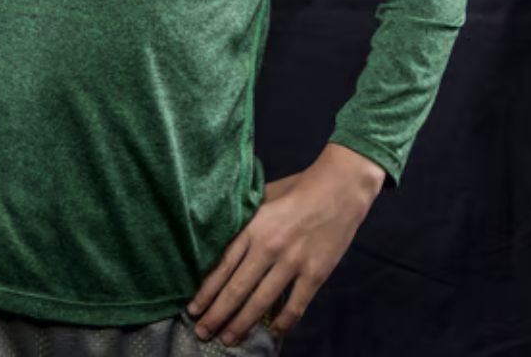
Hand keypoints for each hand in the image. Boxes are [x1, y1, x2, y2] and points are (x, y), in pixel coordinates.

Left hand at [185, 152, 382, 346]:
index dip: (206, 291)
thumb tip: (225, 241)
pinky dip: (283, 322)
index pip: (222, 266)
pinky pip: (295, 305)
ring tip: (227, 339)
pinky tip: (271, 332)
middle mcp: (268, 247)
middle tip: (202, 332)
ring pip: (261, 301)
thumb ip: (246, 221)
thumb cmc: (296, 190)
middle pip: (237, 288)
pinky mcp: (315, 274)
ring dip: (242, 323)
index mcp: (252, 228)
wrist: (337, 190)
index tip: (193, 308)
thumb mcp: (262, 199)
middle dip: (217, 314)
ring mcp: (292, 262)